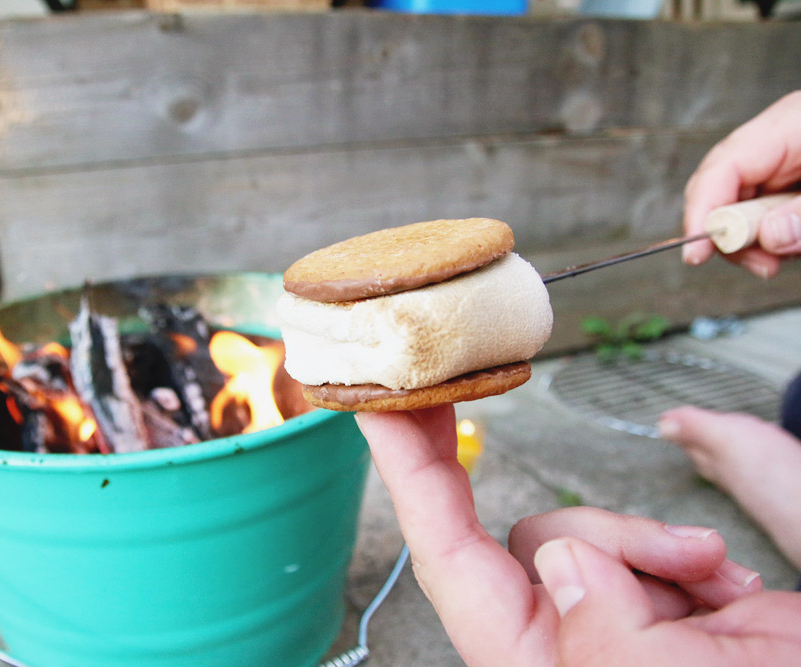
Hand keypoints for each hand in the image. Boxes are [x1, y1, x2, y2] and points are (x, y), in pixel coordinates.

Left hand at [356, 406, 800, 665]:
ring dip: (649, 543)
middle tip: (485, 396)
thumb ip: (600, 634)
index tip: (381, 405)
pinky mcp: (644, 601)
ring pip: (586, 535)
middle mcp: (551, 639)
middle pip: (528, 538)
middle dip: (567, 514)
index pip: (445, 551)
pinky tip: (728, 589)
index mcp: (529, 660)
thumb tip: (564, 567)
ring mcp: (598, 619)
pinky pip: (640, 545)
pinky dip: (681, 551)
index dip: (408, 472)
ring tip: (713, 578)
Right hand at [683, 90, 800, 276]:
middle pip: (721, 187)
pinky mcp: (791, 175)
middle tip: (760, 264)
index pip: (721, 167)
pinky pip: (763, 207)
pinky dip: (771, 233)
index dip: (702, 212)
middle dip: (730, 232)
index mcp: (789, 124)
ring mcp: (784, 157)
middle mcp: (779, 139)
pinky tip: (788, 244)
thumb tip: (767, 237)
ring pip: (740, 203)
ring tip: (781, 258)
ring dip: (754, 240)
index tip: (696, 252)